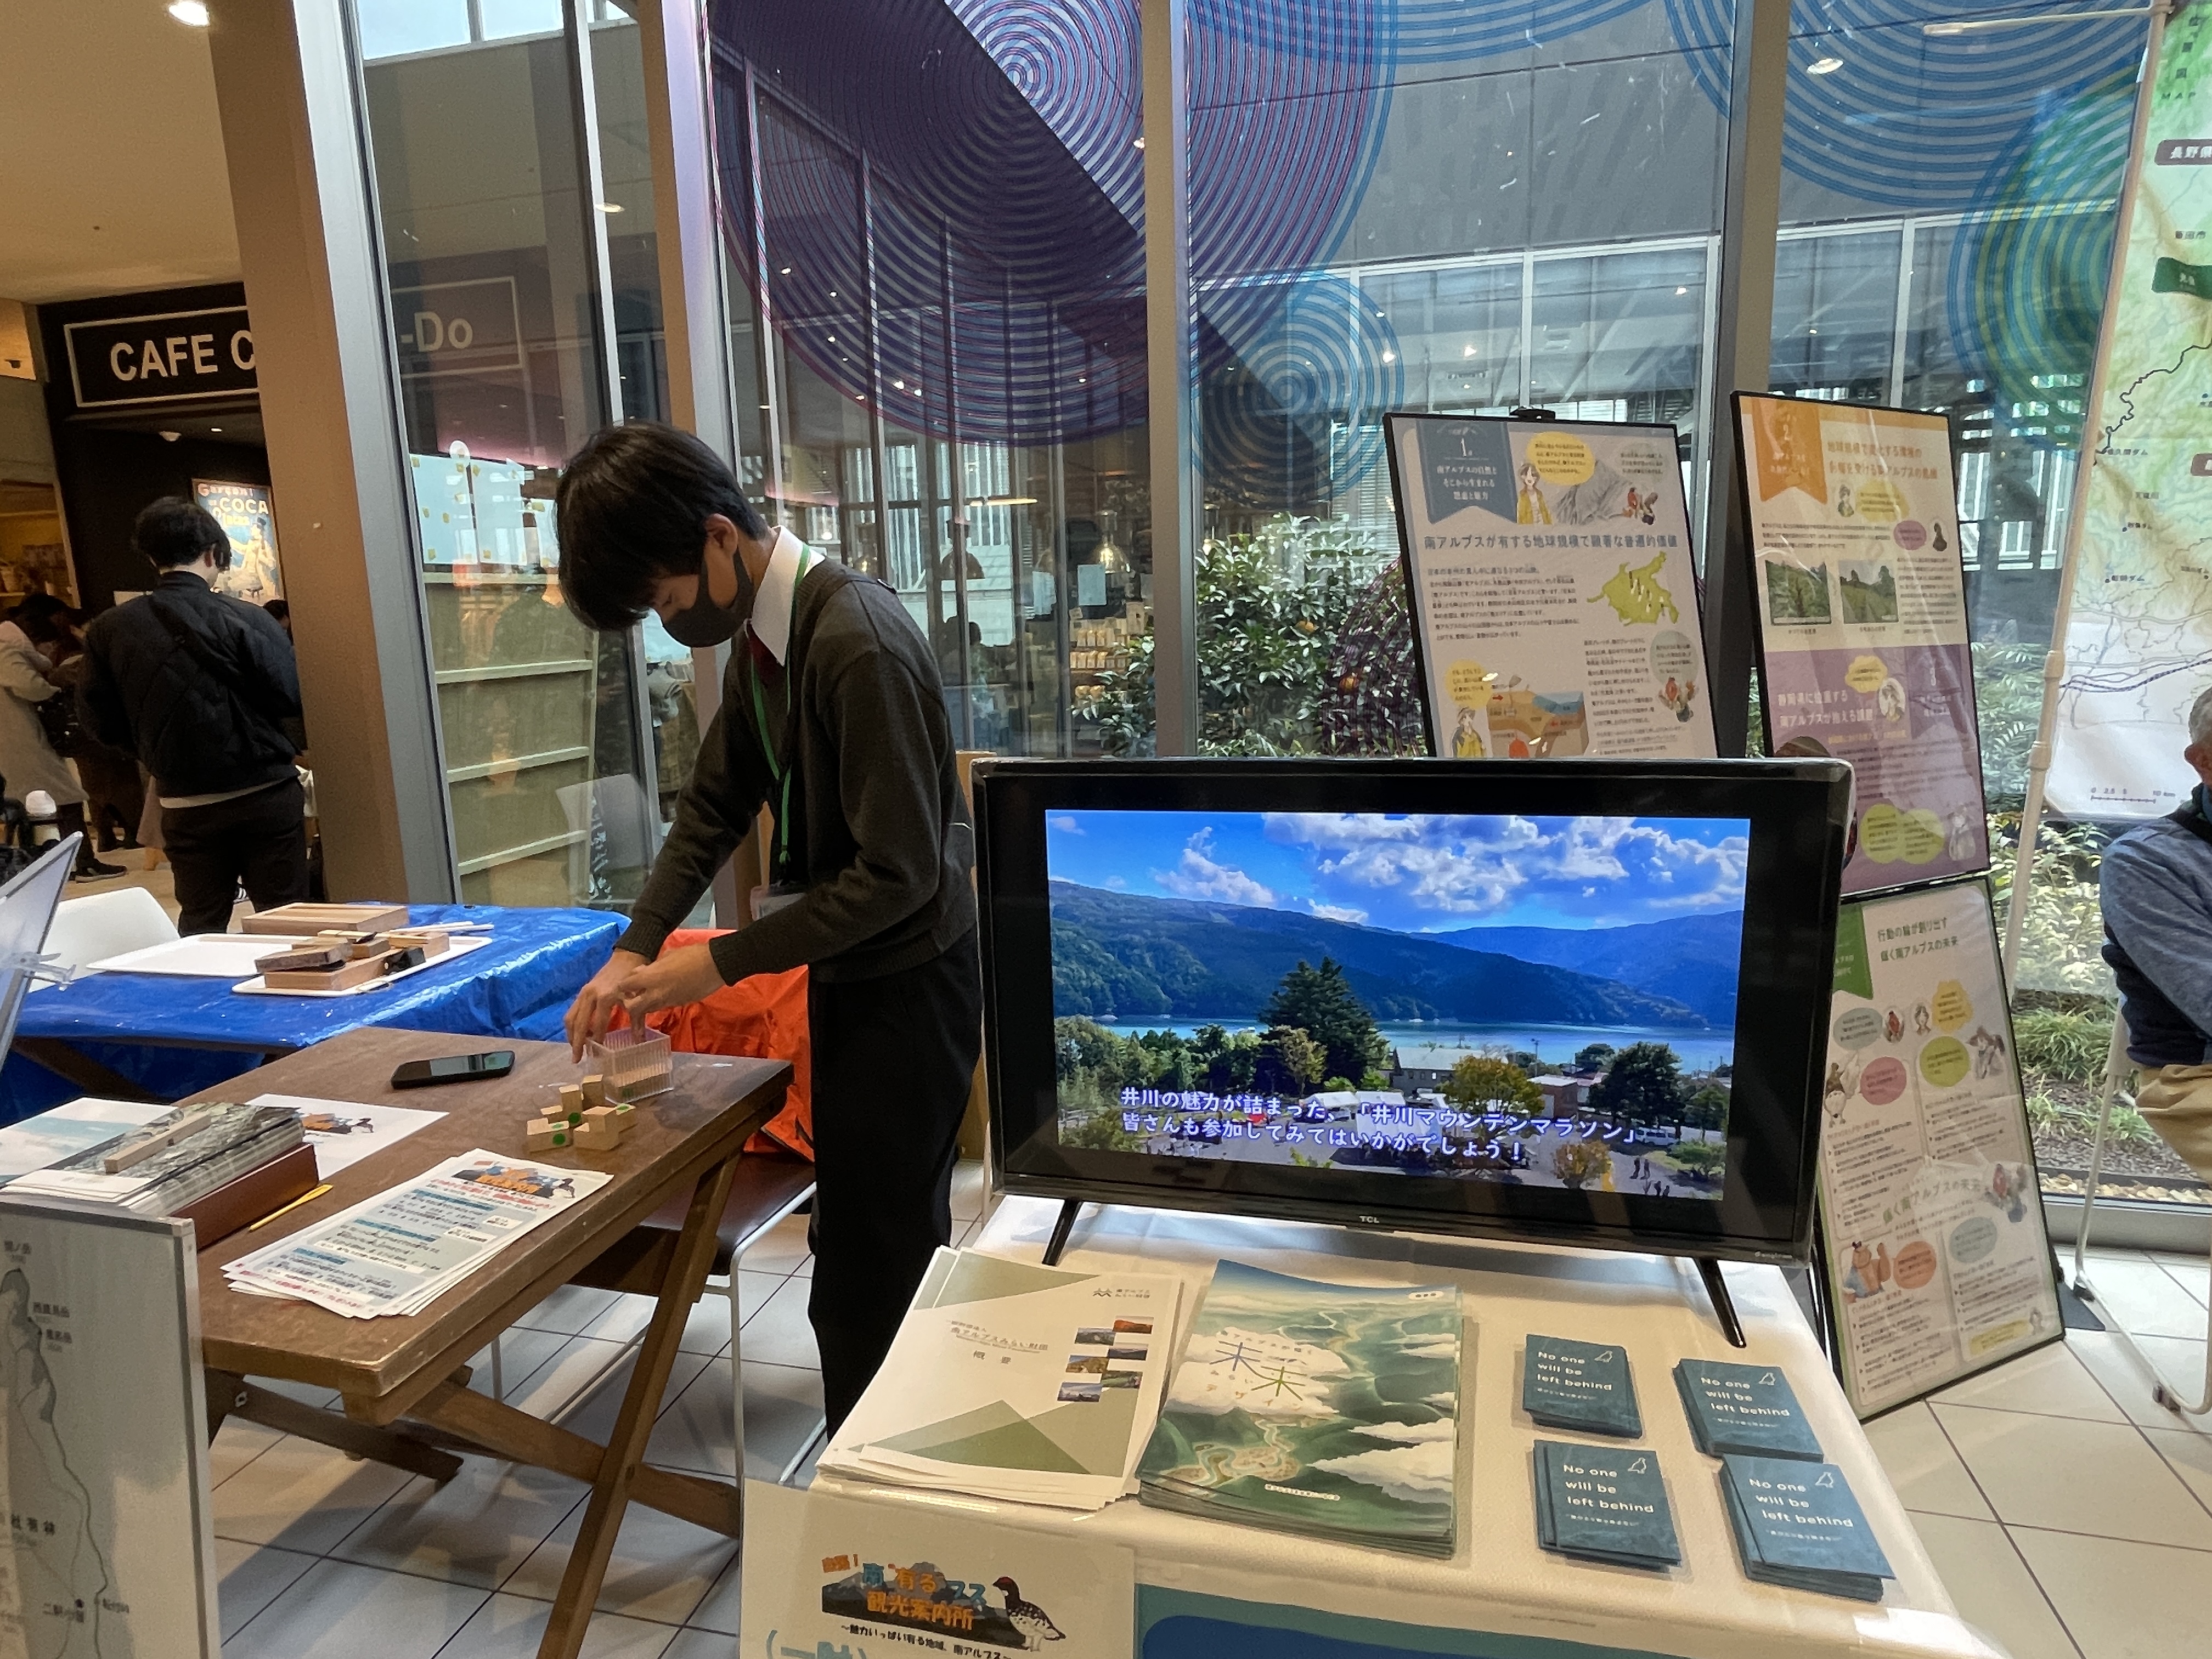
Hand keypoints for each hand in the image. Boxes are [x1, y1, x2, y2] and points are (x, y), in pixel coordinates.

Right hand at [564, 949, 647, 1059]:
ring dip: (571, 1035)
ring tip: (575, 1049)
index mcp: (606, 996)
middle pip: (579, 1023)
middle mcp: (591, 995)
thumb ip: (637, 1021)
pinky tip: (577, 1035)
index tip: (597, 1052)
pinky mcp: (582, 992)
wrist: (626, 957)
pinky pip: (572, 1011)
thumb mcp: (636, 999)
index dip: (598, 1038)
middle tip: (576, 1058)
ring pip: (571, 1017)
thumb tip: (639, 1042)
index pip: (599, 1023)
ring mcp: (584, 993)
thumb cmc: (633, 978)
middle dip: (577, 1042)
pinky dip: (573, 1024)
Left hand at [610, 942, 727, 1025]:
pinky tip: (662, 993)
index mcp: (651, 977)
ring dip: (643, 1005)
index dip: (623, 986)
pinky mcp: (678, 1004)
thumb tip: (643, 972)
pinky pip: (661, 1006)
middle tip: (632, 996)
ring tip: (646, 995)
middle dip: (629, 1003)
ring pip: (647, 1010)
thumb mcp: (667, 955)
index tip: (625, 984)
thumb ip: (651, 967)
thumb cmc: (692, 955)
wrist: (716, 965)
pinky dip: (657, 1003)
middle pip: (632, 1007)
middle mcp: (656, 993)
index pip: (625, 986)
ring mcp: (667, 1001)